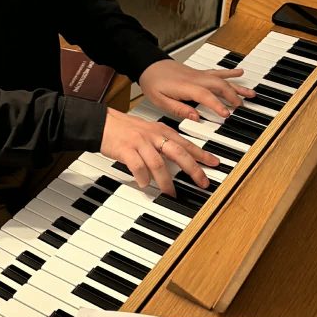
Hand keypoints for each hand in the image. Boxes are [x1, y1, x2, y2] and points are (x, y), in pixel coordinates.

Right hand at [99, 107, 217, 196]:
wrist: (101, 123)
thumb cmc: (125, 129)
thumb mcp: (149, 131)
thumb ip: (164, 142)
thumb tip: (181, 158)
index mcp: (161, 131)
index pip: (186, 143)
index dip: (202, 154)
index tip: (214, 163)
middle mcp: (153, 135)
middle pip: (178, 152)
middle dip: (193, 169)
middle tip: (202, 182)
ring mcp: (140, 142)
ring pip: (159, 163)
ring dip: (166, 181)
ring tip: (171, 194)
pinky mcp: (126, 149)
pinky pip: (138, 166)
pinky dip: (143, 177)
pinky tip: (145, 185)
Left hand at [138, 58, 254, 122]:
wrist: (148, 65)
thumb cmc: (153, 82)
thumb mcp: (160, 100)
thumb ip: (178, 109)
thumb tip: (195, 117)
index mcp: (185, 87)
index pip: (205, 96)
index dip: (217, 105)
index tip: (226, 114)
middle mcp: (196, 79)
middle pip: (219, 86)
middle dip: (233, 97)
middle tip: (241, 109)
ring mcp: (199, 75)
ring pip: (222, 79)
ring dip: (237, 87)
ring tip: (250, 94)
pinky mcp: (199, 73)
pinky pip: (218, 72)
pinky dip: (230, 73)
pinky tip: (240, 73)